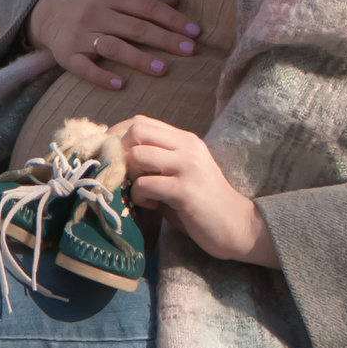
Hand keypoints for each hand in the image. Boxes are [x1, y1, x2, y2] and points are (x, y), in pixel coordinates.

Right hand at [27, 0, 201, 91]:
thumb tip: (175, 0)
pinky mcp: (67, 56)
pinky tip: (120, 85)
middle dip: (164, 39)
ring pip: (112, 47)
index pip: (147, 7)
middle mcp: (94, 13)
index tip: (195, 32)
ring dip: (138, 58)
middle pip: (135, 27)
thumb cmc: (92, 1)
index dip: (172, 20)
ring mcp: (79, 35)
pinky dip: (101, 77)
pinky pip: (84, 68)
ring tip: (163, 69)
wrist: (48, 11)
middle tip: (190, 50)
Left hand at [114, 115, 279, 265]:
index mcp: (185, 140)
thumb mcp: (180, 174)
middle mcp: (187, 147)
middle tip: (123, 174)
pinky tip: (149, 204)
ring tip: (139, 191)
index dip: (118, 135)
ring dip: (129, 175)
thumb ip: (155, 163)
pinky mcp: (185, 191)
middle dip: (121, 152)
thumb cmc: (203, 203)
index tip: (110, 154)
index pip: (142, 122)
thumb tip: (117, 161)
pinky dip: (139, 195)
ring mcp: (188, 167)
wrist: (237, 226)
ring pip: (138, 155)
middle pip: (137, 130)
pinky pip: (146, 184)